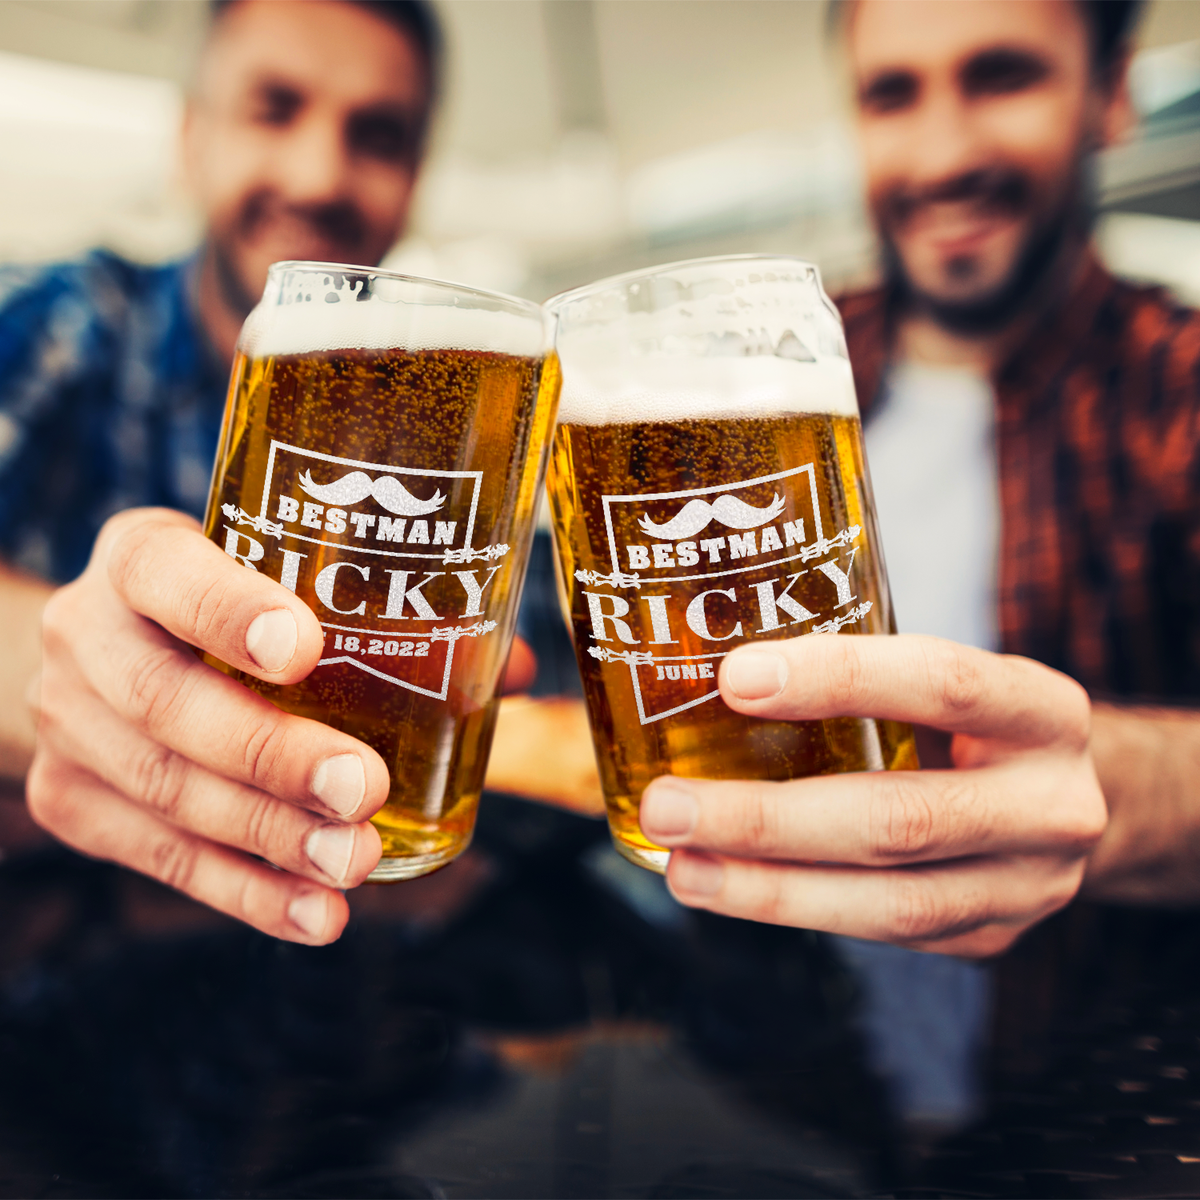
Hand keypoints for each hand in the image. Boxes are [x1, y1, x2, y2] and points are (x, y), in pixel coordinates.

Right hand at [27, 508, 390, 943]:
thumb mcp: (279, 580)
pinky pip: (158, 858)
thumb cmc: (227, 609)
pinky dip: (245, 892)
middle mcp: (86, 633)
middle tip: (363, 789)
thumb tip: (512, 670)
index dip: (228, 611)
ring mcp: (68, 724)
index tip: (306, 649)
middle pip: (165, 700)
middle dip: (270, 754)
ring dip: (270, 837)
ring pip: (165, 790)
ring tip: (355, 861)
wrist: (110, 655)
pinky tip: (315, 913)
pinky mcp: (72, 802)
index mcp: (140, 556)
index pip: (165, 571)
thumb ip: (387, 616)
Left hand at [639, 634, 1106, 956]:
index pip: (942, 683)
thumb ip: (858, 673)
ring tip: (681, 867)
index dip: (837, 679)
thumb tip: (702, 657)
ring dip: (768, 889)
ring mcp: (1026, 887)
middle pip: (900, 819)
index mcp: (1041, 711)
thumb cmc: (971, 723)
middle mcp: (1050, 805)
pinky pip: (880, 933)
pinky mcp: (988, 939)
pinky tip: (726, 887)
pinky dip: (795, 909)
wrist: (1062, 801)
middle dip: (770, 819)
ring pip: (888, 903)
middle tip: (670, 806)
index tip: (734, 678)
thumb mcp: (945, 679)